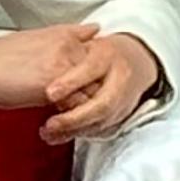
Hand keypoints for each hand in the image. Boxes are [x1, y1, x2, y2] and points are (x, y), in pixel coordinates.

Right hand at [0, 22, 97, 111]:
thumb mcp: (34, 38)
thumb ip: (67, 36)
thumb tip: (92, 30)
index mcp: (64, 34)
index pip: (98, 56)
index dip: (95, 77)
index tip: (91, 88)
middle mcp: (67, 46)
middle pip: (100, 75)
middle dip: (95, 94)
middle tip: (86, 110)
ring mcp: (62, 64)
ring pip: (93, 92)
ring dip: (88, 109)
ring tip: (75, 120)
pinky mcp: (53, 86)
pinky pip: (79, 107)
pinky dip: (76, 119)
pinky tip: (64, 123)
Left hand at [35, 28, 161, 140]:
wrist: (137, 62)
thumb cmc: (104, 53)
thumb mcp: (86, 44)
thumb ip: (68, 52)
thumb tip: (42, 62)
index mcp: (108, 56)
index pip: (91, 69)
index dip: (71, 82)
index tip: (50, 93)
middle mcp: (119, 79)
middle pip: (102, 104)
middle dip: (75, 117)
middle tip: (51, 124)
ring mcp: (123, 101)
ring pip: (101, 122)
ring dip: (74, 130)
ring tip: (48, 132)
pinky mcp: (120, 116)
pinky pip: (100, 130)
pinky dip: (78, 134)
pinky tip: (58, 136)